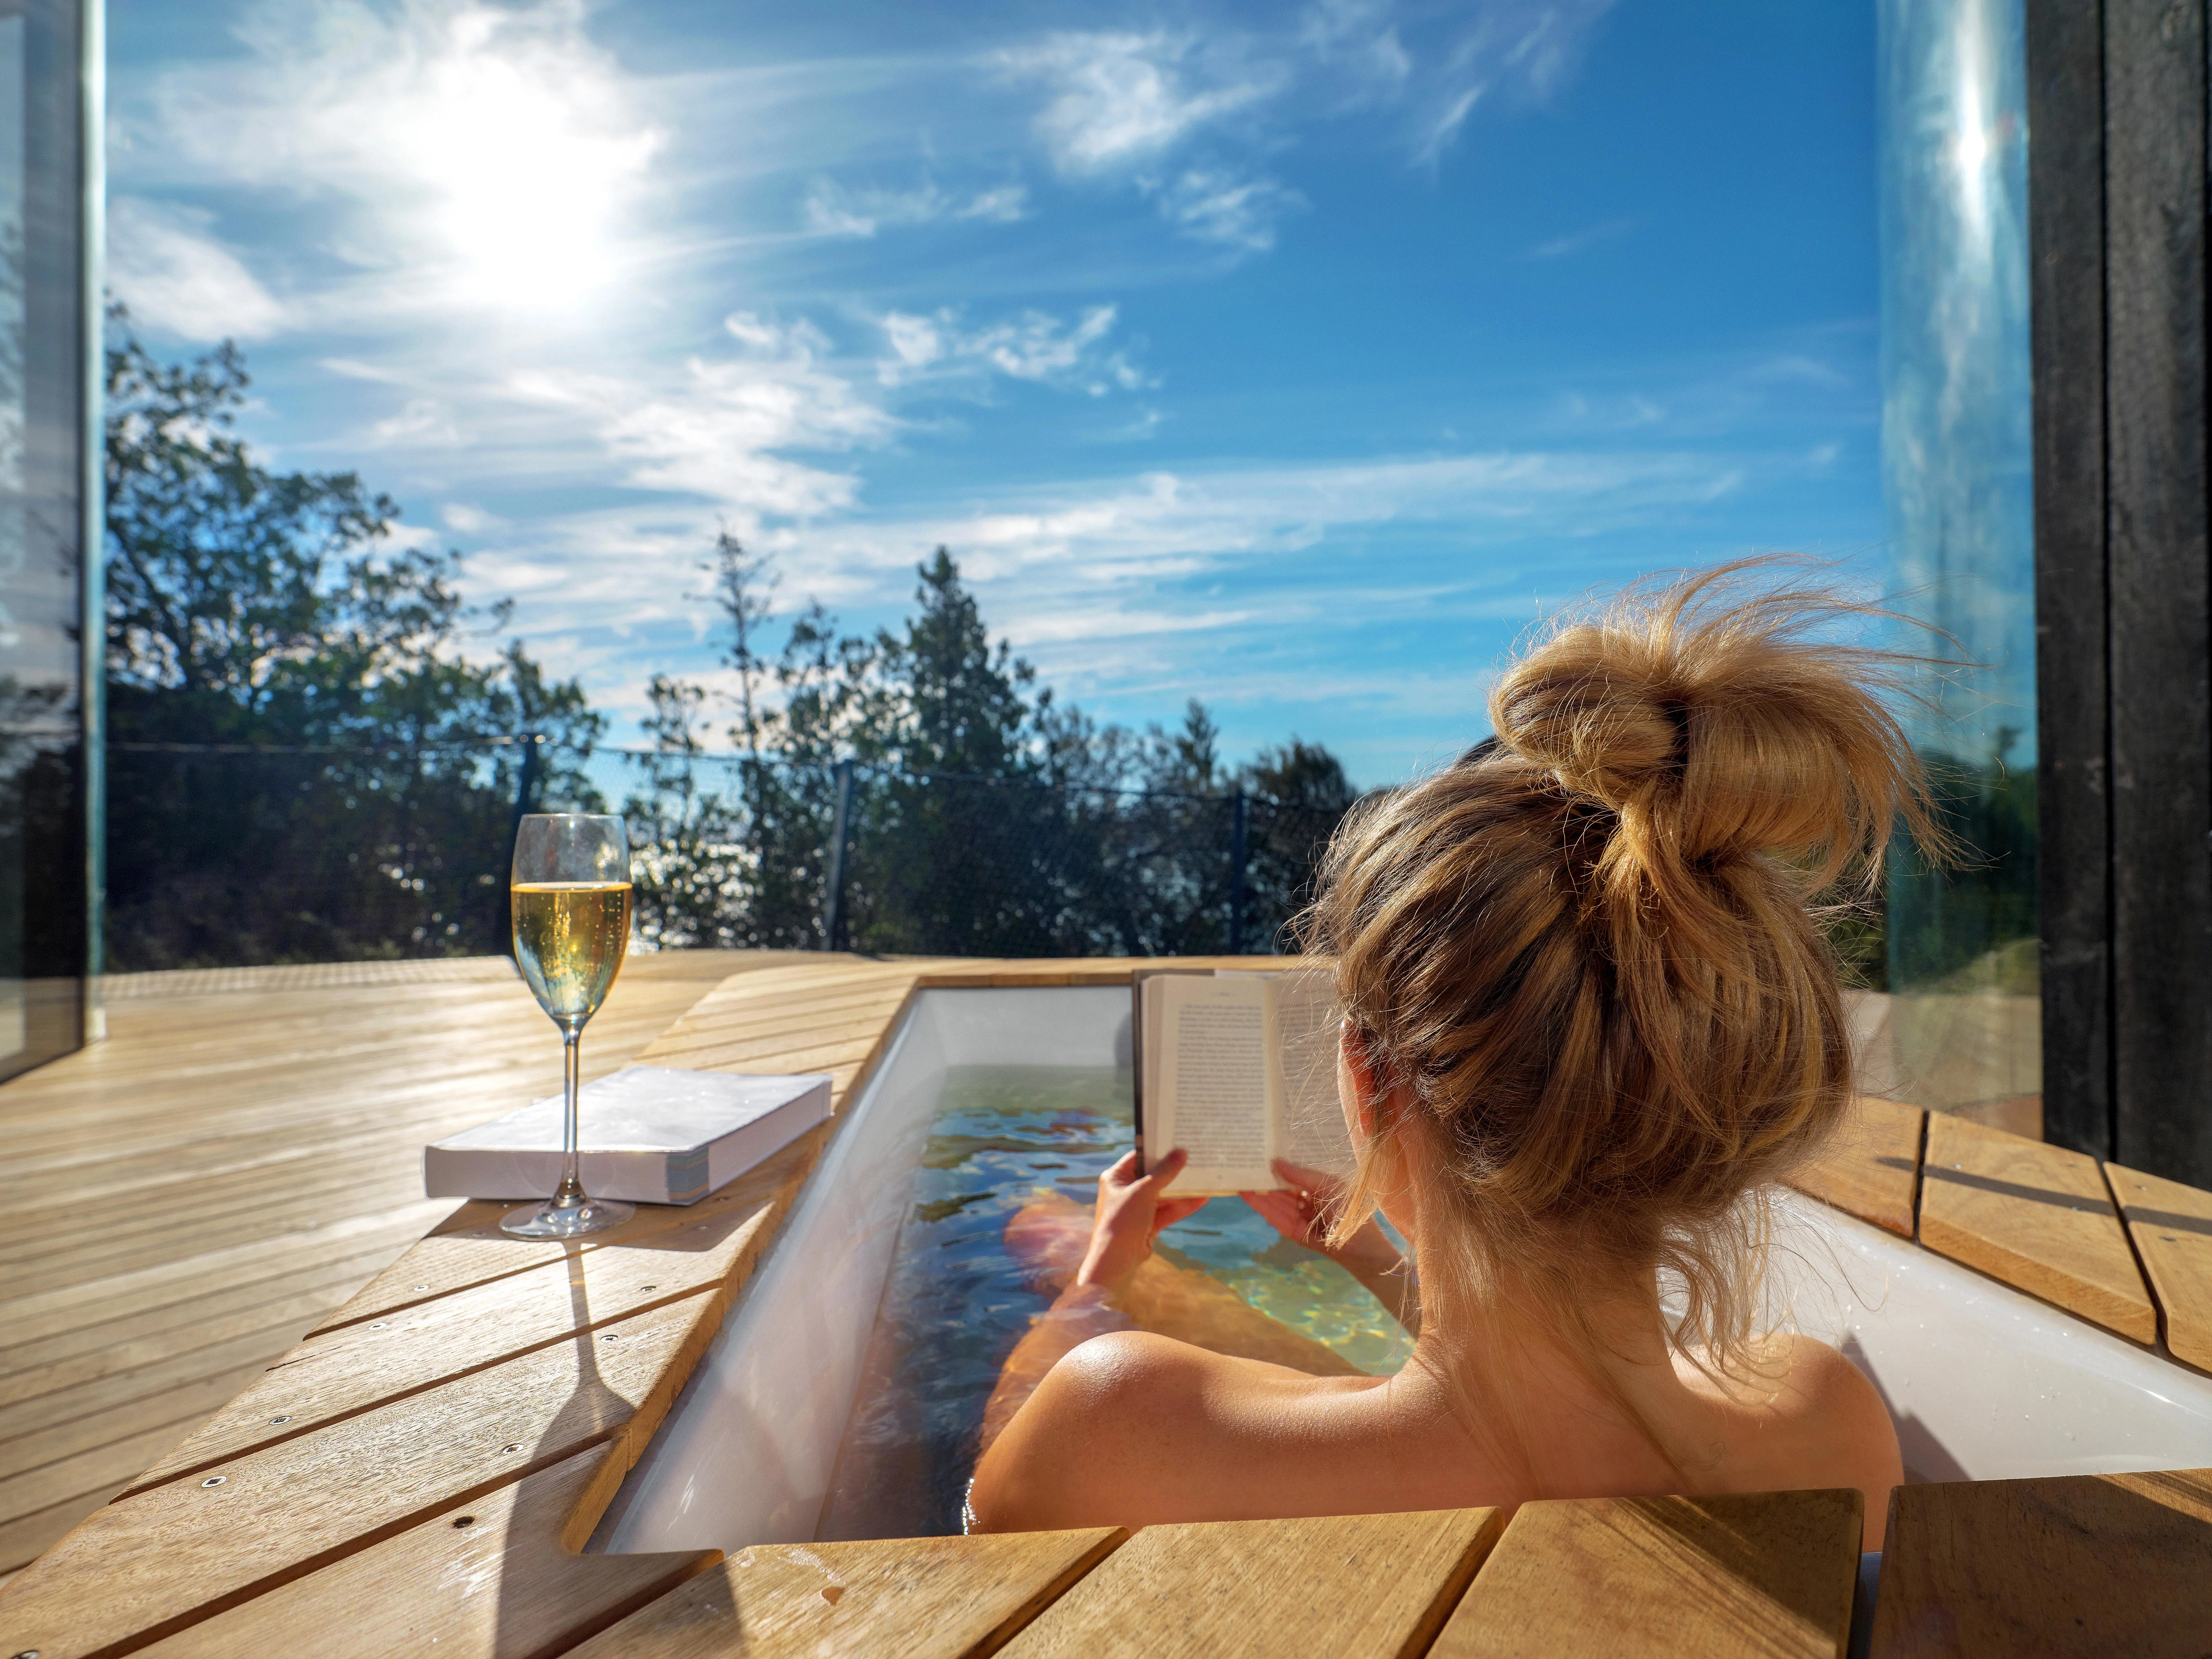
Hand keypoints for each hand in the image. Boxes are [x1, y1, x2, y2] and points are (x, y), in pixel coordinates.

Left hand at [1074, 1148, 1208, 1295]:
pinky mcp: (1148, 1224)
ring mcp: (1137, 1208)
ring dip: (1182, 1190)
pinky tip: (1201, 1199)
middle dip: (1174, 1171)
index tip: (1177, 1143)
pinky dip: (1182, 1206)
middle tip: (1195, 1160)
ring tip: (1204, 1180)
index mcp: (1116, 1177)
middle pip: (1153, 1176)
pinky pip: (1167, 1211)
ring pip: (1163, 1195)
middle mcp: (1125, 1190)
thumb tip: (1181, 1152)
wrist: (1117, 1261)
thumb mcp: (1144, 1191)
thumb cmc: (1123, 1220)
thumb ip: (1164, 1172)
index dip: (1157, 1150)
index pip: (1138, 1156)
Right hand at [1241, 1158, 1400, 1272]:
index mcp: (1319, 1189)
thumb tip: (1276, 1162)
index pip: (1294, 1176)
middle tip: (1243, 1163)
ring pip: (1275, 1203)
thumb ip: (1301, 1175)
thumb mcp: (1328, 1184)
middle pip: (1281, 1189)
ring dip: (1257, 1191)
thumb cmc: (1351, 1210)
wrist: (1364, 1247)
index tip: (1262, 1153)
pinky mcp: (1294, 1233)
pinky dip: (1261, 1206)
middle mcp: (1308, 1203)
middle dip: (1264, 1178)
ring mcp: (1300, 1219)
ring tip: (1239, 1176)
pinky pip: (1276, 1218)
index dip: (1279, 1166)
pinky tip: (1248, 1194)